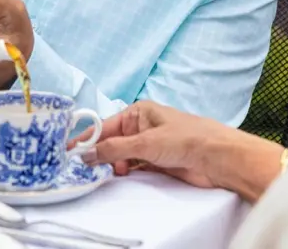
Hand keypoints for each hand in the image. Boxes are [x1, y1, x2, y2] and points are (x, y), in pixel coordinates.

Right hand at [70, 100, 281, 199]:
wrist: (217, 158)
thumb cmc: (187, 138)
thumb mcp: (145, 142)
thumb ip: (115, 149)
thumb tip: (88, 154)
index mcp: (138, 112)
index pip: (106, 125)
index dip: (88, 138)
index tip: (70, 151)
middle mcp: (142, 126)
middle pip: (112, 141)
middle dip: (99, 153)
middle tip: (84, 167)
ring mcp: (149, 145)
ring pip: (121, 156)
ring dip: (112, 164)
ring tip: (104, 173)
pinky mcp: (157, 162)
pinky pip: (133, 167)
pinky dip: (125, 172)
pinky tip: (120, 176)